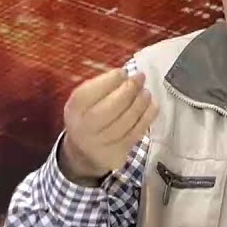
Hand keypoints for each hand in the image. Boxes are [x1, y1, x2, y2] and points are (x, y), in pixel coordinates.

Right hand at [59, 67, 157, 183]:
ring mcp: (100, 143)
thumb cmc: (88, 117)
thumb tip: (127, 75)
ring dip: (140, 103)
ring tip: (146, 92)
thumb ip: (101, 87)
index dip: (110, 80)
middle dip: (129, 89)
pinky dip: (147, 117)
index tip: (124, 72)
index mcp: (74, 110)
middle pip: (111, 107)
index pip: (90, 92)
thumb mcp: (85, 101)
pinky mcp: (116, 154)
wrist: (84, 153)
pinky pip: (135, 133)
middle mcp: (84, 128)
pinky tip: (152, 106)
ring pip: (126, 121)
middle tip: (140, 77)